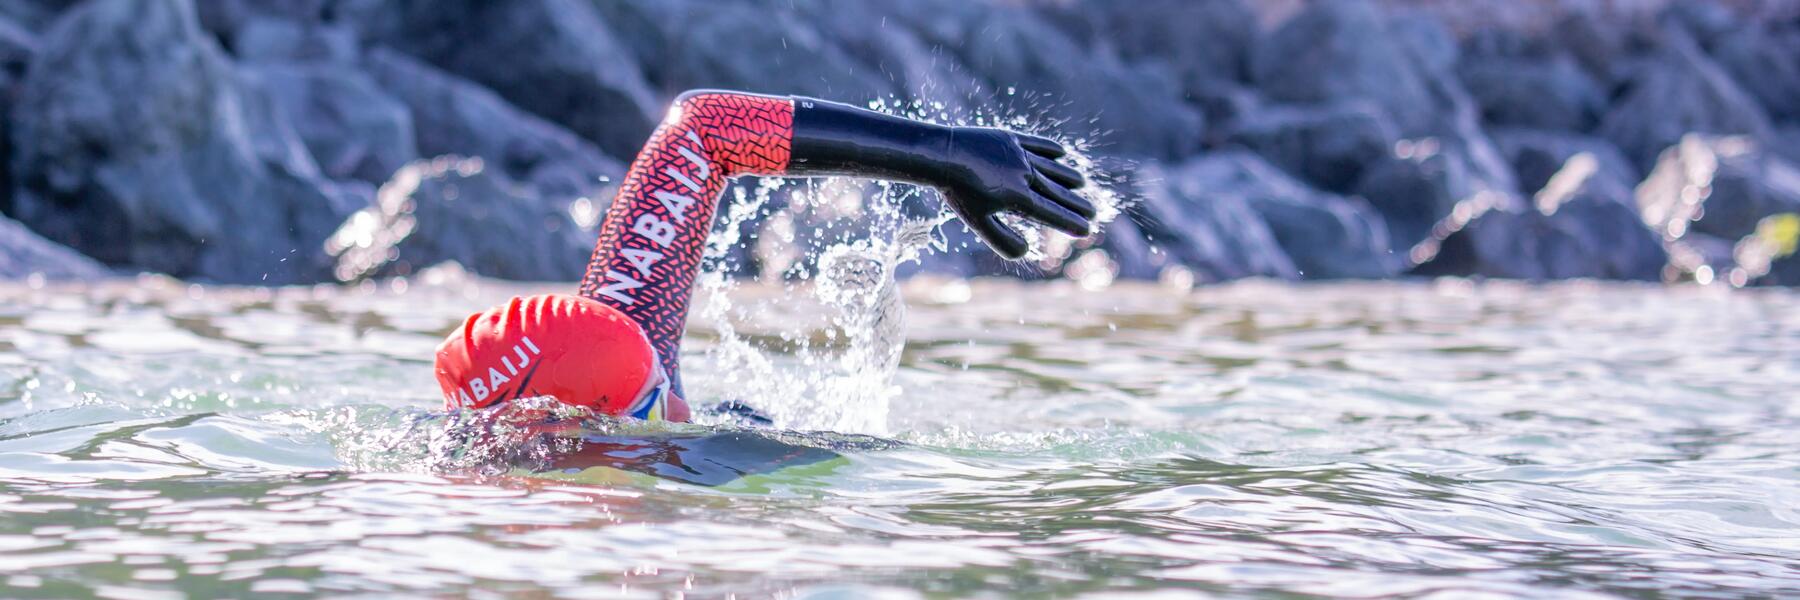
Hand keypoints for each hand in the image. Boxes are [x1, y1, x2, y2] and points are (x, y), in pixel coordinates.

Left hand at [936, 128, 1093, 258]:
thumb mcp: (978, 223)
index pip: (1052, 213)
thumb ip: (1003, 240)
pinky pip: (1037, 144)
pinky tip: (1062, 154)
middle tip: (1094, 212)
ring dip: (1068, 176)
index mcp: (1019, 198)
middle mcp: (1025, 175)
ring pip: (1051, 168)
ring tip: (1081, 183)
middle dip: (1077, 204)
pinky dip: (1051, 149)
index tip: (1087, 229)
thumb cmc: (959, 193)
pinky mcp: (1011, 138)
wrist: (942, 155)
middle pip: (1057, 192)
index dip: (1071, 222)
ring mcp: (1020, 155)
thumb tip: (1026, 251)